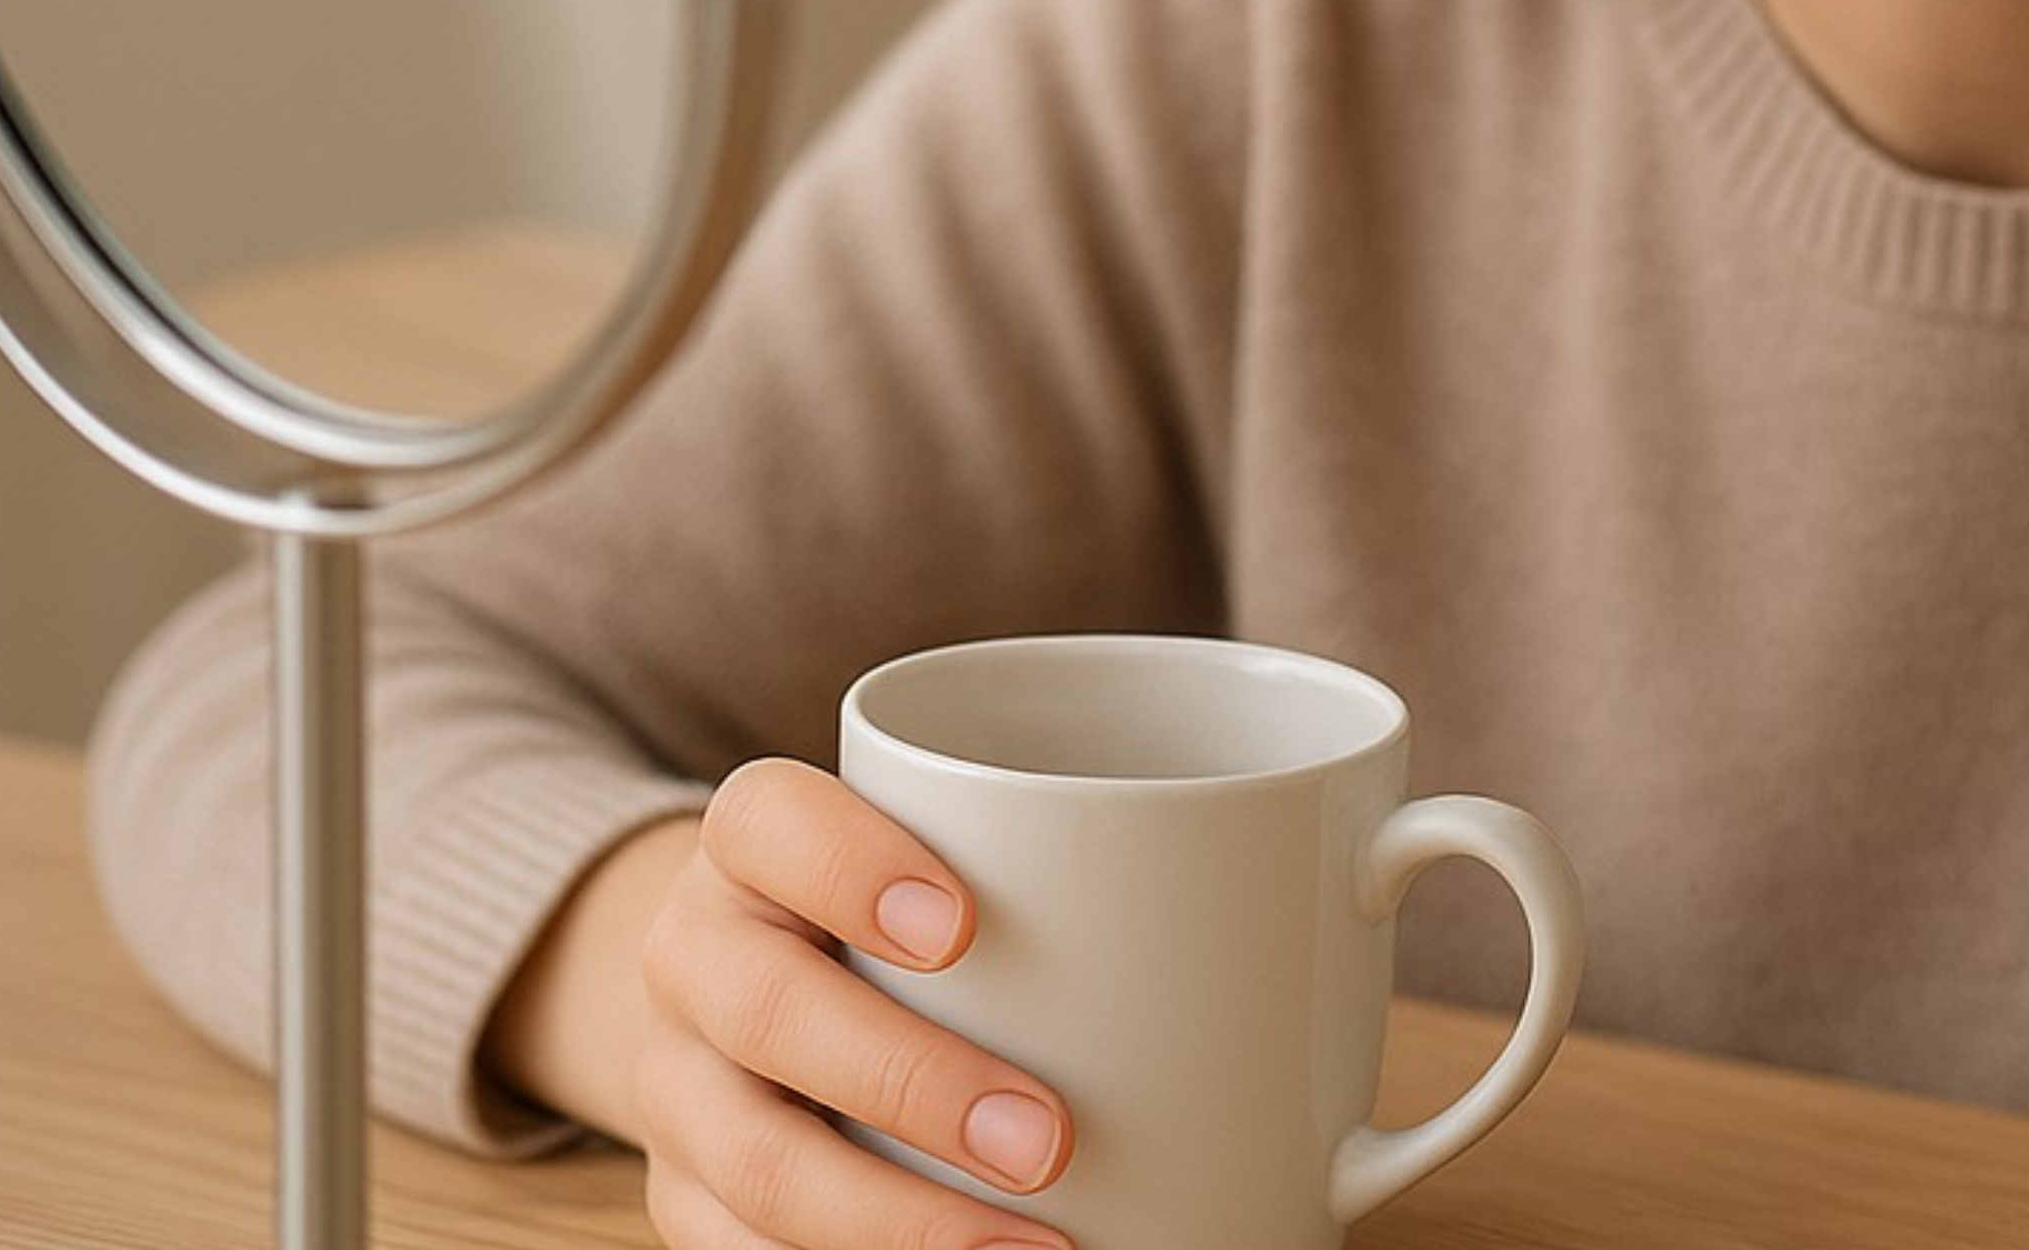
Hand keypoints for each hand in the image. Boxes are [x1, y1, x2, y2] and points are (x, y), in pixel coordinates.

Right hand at [625, 760, 1082, 1249]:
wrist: (755, 985)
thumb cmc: (912, 911)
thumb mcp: (960, 855)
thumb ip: (1080, 864)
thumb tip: (1348, 884)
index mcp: (754, 845)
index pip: (765, 822)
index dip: (849, 867)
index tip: (966, 930)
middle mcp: (696, 956)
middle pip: (763, 1010)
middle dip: (908, 1083)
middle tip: (1049, 1139)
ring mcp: (680, 1085)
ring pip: (754, 1160)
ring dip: (893, 1221)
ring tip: (1031, 1249)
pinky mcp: (688, 1195)